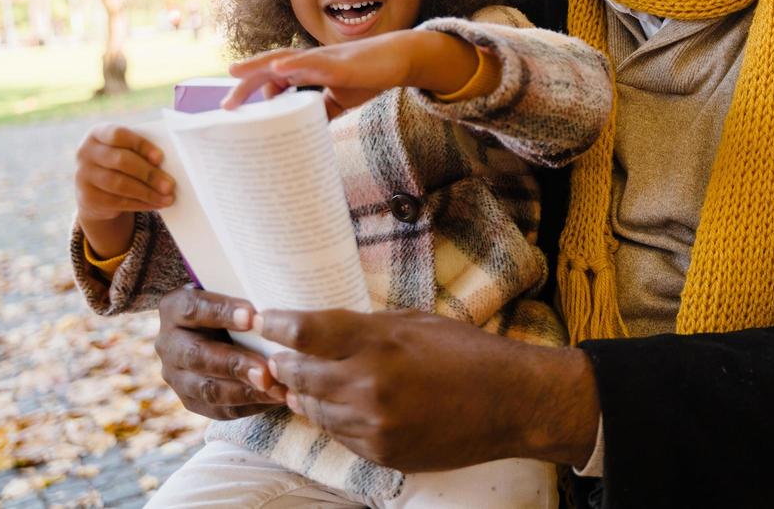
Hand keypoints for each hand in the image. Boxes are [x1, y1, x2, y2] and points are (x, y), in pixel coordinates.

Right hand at [75, 124, 173, 257]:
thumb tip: (171, 163)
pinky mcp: (87, 198)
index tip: (160, 157)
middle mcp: (85, 152)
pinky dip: (140, 203)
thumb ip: (141, 151)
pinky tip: (156, 204)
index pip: (119, 135)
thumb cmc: (121, 161)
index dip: (141, 145)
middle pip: (121, 161)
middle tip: (170, 185)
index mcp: (98, 133)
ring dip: (147, 192)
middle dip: (149, 174)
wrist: (96, 187)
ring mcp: (83, 176)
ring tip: (167, 197)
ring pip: (119, 184)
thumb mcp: (125, 150)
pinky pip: (117, 202)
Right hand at [155, 288, 286, 419]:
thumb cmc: (234, 303)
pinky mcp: (191, 400)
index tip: (253, 316)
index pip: (194, 308)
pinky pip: (218, 409)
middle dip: (235, 364)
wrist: (218, 328)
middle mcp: (168, 343)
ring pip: (206, 389)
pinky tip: (273, 399)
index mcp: (174, 307)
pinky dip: (248, 405)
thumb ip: (245, 295)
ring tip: (275, 389)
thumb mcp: (231, 291)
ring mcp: (176, 375)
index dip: (222, 313)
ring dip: (243, 391)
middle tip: (266, 370)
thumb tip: (278, 303)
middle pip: (197, 356)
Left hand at [222, 30, 485, 111]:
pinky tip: (278, 68)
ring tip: (236, 72)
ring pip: (285, 60)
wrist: (397, 60)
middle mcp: (310, 62)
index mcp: (308, 71)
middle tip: (225, 104)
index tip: (231, 108)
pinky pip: (314, 63)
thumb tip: (304, 133)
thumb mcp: (338, 100)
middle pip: (270, 68)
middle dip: (246, 82)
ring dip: (259, 65)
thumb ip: (319, 112)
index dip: (251, 90)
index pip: (273, 79)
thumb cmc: (367, 76)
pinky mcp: (340, 64)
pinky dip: (294, 65)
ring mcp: (323, 60)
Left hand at [256, 308, 599, 471]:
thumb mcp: (416, 323)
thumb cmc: (468, 354)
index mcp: (379, 343)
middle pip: (297, 375)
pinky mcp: (381, 454)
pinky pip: (339, 436)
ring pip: (313, 410)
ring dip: (305, 394)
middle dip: (284, 364)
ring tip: (304, 382)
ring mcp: (373, 425)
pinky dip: (334, 420)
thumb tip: (321, 330)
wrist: (511, 403)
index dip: (275, 324)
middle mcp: (369, 385)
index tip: (262, 319)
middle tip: (278, 357)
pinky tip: (342, 406)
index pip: (304, 332)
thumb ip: (366, 328)